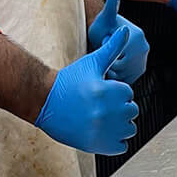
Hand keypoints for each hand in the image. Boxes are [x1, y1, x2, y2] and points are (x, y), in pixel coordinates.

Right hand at [34, 27, 139, 154]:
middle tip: (100, 104)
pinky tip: (101, 130)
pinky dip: (115, 141)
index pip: (128, 93)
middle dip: (119, 108)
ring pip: (129, 130)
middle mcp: (106, 112)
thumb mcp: (91, 62)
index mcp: (107, 91)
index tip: (101, 91)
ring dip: (119, 125)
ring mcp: (102, 131)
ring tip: (100, 117)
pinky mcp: (98, 146)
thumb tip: (126, 30)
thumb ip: (112, 48)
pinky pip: (121, 146)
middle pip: (131, 112)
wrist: (44, 102)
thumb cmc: (69, 80)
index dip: (116, 91)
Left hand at [86, 0, 148, 82]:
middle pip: (123, 69)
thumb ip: (111, 6)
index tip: (103, 46)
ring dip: (113, 71)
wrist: (103, 34)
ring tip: (107, 58)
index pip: (119, 60)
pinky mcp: (141, 68)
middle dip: (110, 64)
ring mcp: (143, 58)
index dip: (106, 57)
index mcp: (137, 36)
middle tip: (104, 53)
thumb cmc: (100, 27)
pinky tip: (112, 65)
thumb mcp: (104, 19)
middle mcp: (143, 47)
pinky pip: (128, 79)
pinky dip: (118, 75)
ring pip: (125, 76)